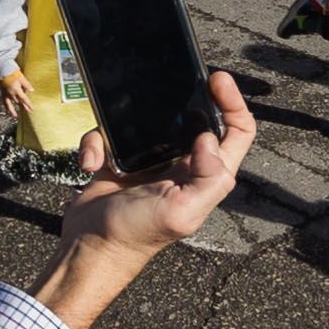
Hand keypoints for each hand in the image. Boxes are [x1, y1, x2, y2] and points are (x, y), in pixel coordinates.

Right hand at [0, 70, 34, 118]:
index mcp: (16, 90)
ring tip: (15, 116)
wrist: (2, 69)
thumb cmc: (12, 72)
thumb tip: (32, 91)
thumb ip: (26, 85)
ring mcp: (6, 94)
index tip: (32, 109)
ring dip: (13, 110)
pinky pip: (4, 102)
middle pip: (18, 102)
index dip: (28, 104)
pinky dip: (6, 107)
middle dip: (24, 107)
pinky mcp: (2, 93)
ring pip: (10, 104)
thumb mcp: (21, 77)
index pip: (24, 99)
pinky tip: (7, 110)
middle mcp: (11, 94)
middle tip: (29, 112)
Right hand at [36, 73, 259, 328]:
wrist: (90, 248)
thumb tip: (210, 138)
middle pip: (195, 115)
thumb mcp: (182, 211)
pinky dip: (96, 142)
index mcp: (207, 174)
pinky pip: (109, 131)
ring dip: (124, 121)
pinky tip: (92, 165)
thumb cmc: (139, 233)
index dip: (233, 103)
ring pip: (147, 117)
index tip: (216, 80)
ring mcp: (150, 157)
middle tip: (166, 82)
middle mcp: (184, 163)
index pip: (237, 132)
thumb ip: (208, 178)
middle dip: (179, 98)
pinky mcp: (118, 156)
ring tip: (110, 147)